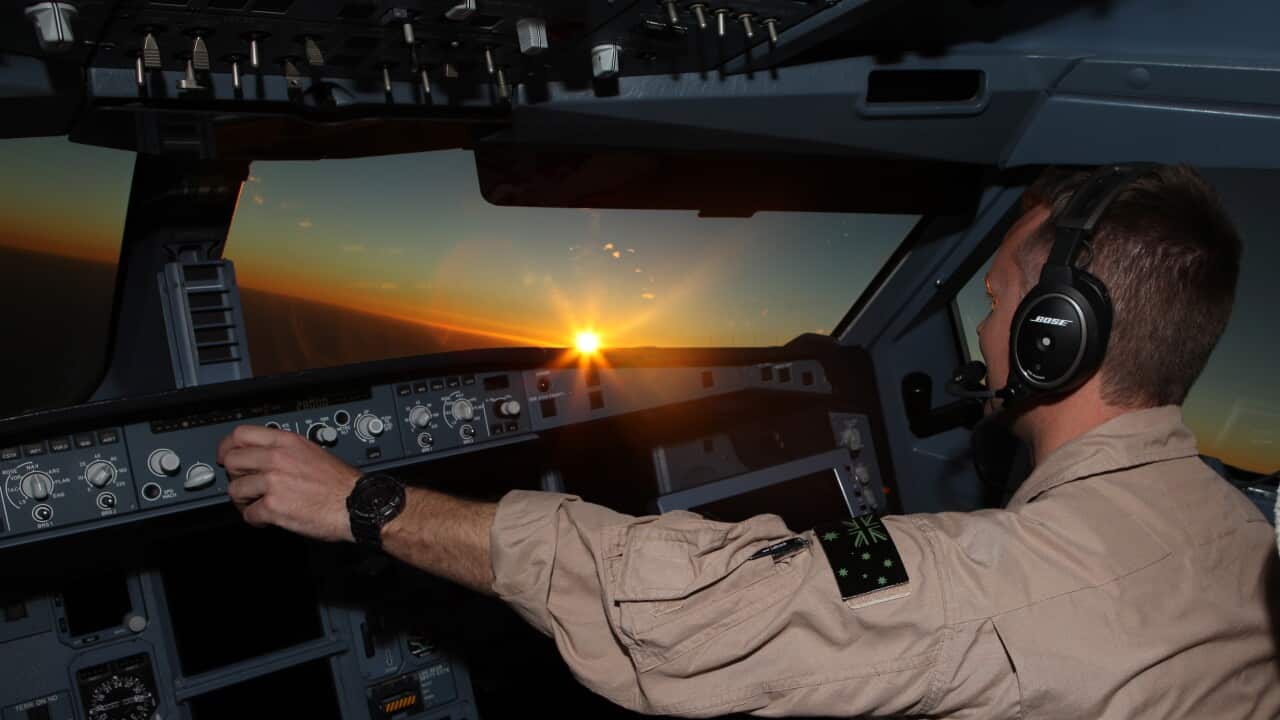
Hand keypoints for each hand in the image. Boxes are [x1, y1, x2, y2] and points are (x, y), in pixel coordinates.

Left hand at [216, 425, 362, 542]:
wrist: (356, 505)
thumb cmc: (340, 483)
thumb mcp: (312, 452)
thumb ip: (285, 451)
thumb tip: (263, 457)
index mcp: (287, 442)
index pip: (241, 434)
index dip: (228, 447)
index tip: (226, 456)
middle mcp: (277, 459)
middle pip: (232, 461)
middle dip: (235, 476)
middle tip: (245, 485)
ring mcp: (273, 482)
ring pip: (236, 490)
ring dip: (244, 501)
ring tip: (257, 505)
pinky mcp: (273, 507)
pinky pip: (249, 514)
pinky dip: (255, 520)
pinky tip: (267, 518)